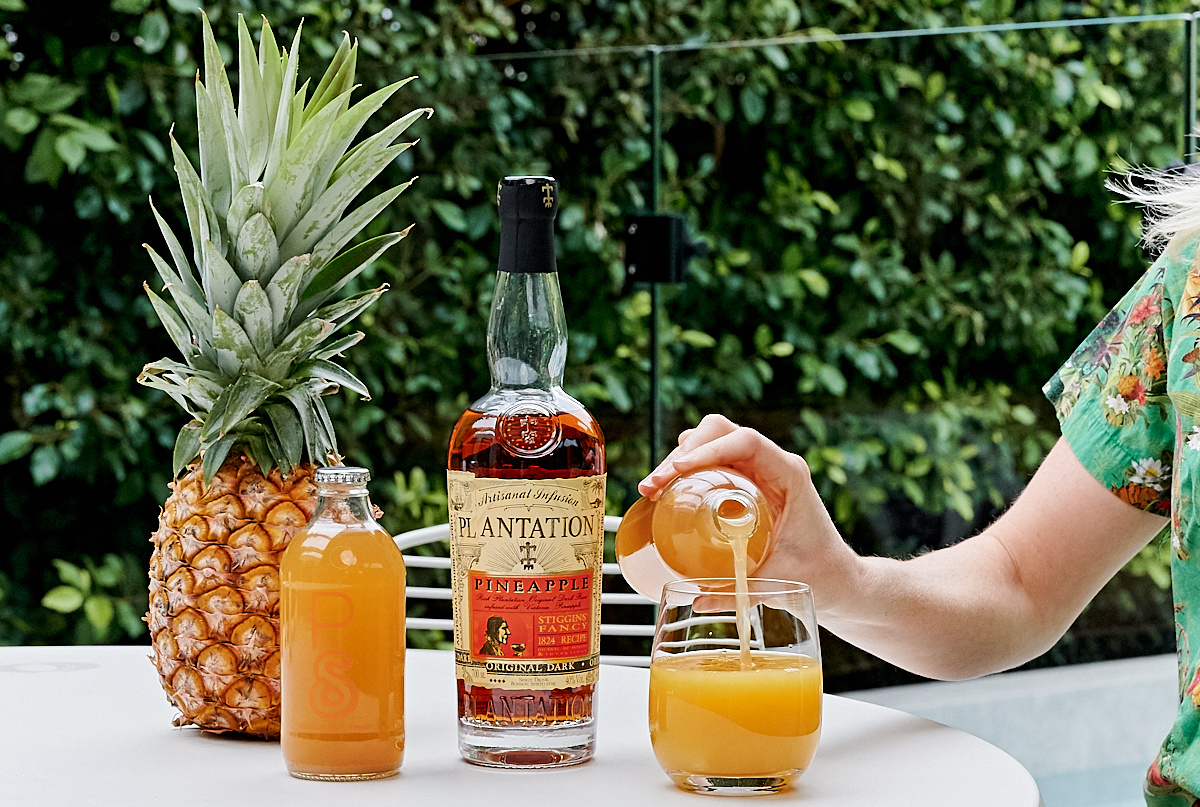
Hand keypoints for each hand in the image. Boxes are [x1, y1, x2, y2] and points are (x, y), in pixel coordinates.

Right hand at [638, 415, 860, 616]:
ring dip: (678, 459)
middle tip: (654, 486)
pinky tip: (666, 493)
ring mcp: (758, 471)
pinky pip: (711, 462)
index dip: (709, 449)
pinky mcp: (745, 483)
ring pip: (711, 441)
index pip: (747, 442)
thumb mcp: (780, 584)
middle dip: (682, 453)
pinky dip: (685, 470)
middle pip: (721, 432)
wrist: (835, 579)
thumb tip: (695, 599)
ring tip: (652, 490)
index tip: (678, 472)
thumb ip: (741, 592)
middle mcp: (773, 465)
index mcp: (789, 475)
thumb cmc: (818, 577)